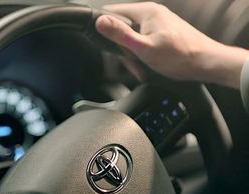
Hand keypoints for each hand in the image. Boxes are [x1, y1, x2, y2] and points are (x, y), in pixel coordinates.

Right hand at [96, 2, 248, 88]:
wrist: (207, 63)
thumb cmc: (180, 56)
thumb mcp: (144, 48)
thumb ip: (121, 34)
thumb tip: (100, 22)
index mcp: (146, 12)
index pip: (112, 13)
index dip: (105, 30)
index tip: (108, 46)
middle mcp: (151, 13)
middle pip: (122, 28)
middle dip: (123, 49)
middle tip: (132, 63)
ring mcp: (157, 23)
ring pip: (132, 38)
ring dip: (133, 56)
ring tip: (142, 68)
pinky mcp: (162, 33)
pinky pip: (143, 42)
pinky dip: (142, 55)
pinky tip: (147, 66)